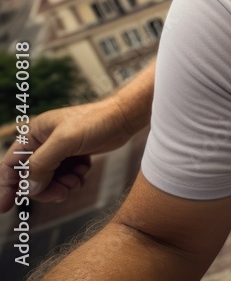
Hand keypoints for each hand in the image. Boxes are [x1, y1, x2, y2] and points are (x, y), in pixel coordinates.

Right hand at [0, 98, 138, 211]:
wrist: (124, 117)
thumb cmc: (95, 122)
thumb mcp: (65, 141)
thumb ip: (43, 164)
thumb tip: (28, 188)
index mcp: (33, 134)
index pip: (11, 165)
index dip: (6, 186)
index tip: (4, 208)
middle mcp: (43, 143)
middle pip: (32, 177)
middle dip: (45, 189)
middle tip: (62, 194)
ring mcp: (59, 150)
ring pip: (50, 180)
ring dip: (62, 185)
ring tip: (77, 180)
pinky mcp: (74, 156)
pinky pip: (65, 178)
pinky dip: (74, 179)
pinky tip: (84, 171)